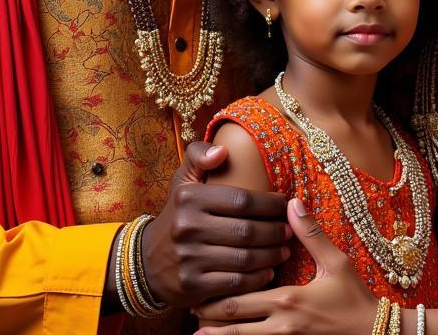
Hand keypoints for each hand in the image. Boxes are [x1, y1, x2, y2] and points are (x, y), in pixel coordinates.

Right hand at [141, 141, 291, 307]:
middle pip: (246, 230)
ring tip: (284, 250)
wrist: (147, 261)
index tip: (285, 205)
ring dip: (271, 255)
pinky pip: (235, 283)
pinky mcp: (192, 286)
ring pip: (244, 258)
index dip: (269, 204)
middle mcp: (187, 227)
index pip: (241, 200)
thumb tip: (222, 151)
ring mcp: (189, 258)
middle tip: (290, 230)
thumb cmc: (178, 214)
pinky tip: (269, 271)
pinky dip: (257, 279)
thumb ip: (199, 155)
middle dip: (275, 231)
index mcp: (189, 197)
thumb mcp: (182, 181)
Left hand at [194, 198, 379, 334]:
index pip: (242, 300)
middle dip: (210, 320)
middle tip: (189, 309)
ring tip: (197, 332)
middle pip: (235, 326)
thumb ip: (311, 233)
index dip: (215, 298)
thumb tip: (291, 203)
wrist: (374, 332)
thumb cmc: (354, 296)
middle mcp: (282, 325)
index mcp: (288, 300)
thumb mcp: (335, 262)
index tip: (195, 289)